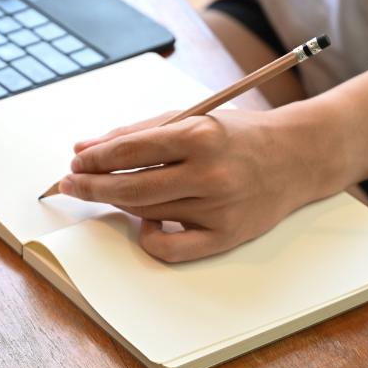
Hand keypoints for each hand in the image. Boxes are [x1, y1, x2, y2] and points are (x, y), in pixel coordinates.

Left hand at [59, 108, 346, 261]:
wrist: (297, 156)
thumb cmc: (239, 135)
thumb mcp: (192, 118)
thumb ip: (139, 132)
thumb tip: (85, 148)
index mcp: (199, 135)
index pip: (129, 149)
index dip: (94, 158)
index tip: (75, 161)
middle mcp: (208, 173)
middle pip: (130, 187)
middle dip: (91, 186)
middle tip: (70, 183)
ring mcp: (217, 208)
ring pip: (145, 213)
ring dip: (117, 203)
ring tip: (108, 192)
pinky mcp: (225, 235)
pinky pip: (171, 248)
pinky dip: (149, 237)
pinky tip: (144, 222)